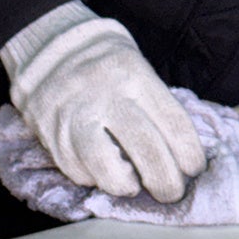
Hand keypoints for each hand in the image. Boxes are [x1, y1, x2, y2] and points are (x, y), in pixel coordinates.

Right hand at [0, 2, 205, 202]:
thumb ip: (153, 104)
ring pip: (106, 166)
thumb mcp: (135, 66)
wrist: (46, 45)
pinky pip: (76, 169)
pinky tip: (100, 172)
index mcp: (134, 74)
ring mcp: (73, 115)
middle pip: (146, 148)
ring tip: (132, 187)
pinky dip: (92, 178)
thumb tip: (177, 154)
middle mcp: (105, 94)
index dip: (189, 154)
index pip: (173, 122)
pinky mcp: (49, 133)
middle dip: (165, 181)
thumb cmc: (103, 61)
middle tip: (170, 193)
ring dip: (125, 185)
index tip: (193, 169)